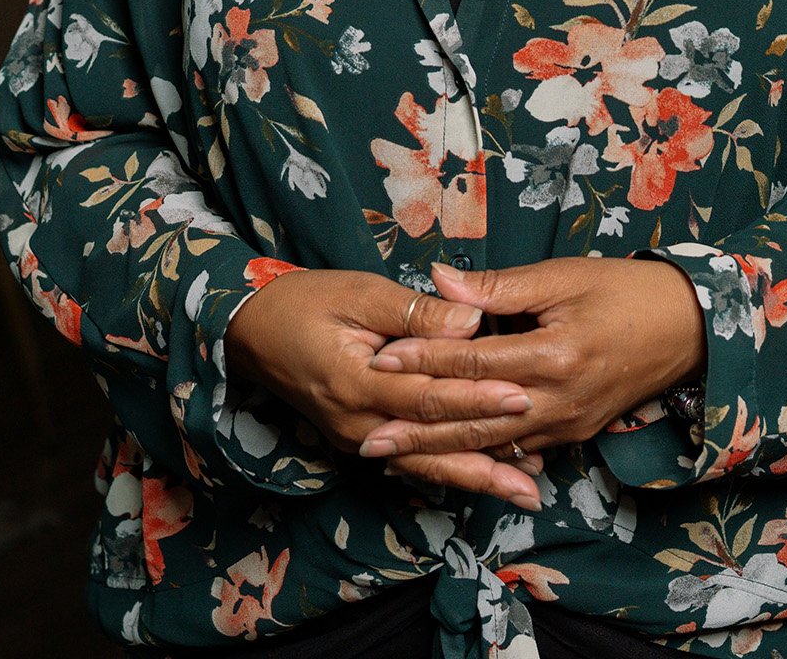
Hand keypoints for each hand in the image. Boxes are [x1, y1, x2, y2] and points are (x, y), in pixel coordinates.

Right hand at [224, 268, 542, 507]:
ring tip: (523, 494)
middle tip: (536, 466)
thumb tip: (469, 320)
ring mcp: (355, 438)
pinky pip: (408, 462)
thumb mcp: (358, 292)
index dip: (476, 396)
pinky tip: (481, 479)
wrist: (249, 331)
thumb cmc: (306, 301)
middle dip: (487, 453)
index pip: (428, 396)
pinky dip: (447, 472)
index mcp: (357, 382)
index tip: (522, 396)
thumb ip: (413, 310)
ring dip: (474, 479)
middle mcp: (357, 423)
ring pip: (423, 465)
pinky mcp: (357, 439)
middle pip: (432, 443)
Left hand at [363, 256, 704, 486]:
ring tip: (396, 459)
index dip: (424, 359)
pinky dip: (482, 457)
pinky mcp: (576, 434)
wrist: (688, 329)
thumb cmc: (624, 291)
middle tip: (368, 438)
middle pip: (475, 421)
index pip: (473, 361)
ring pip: (493, 446)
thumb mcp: (562, 277)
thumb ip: (497, 287)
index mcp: (554, 355)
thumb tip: (439, 280)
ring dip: (443, 453)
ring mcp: (568, 425)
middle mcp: (558, 401)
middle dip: (419, 431)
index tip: (380, 359)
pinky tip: (451, 462)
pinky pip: (520, 450)